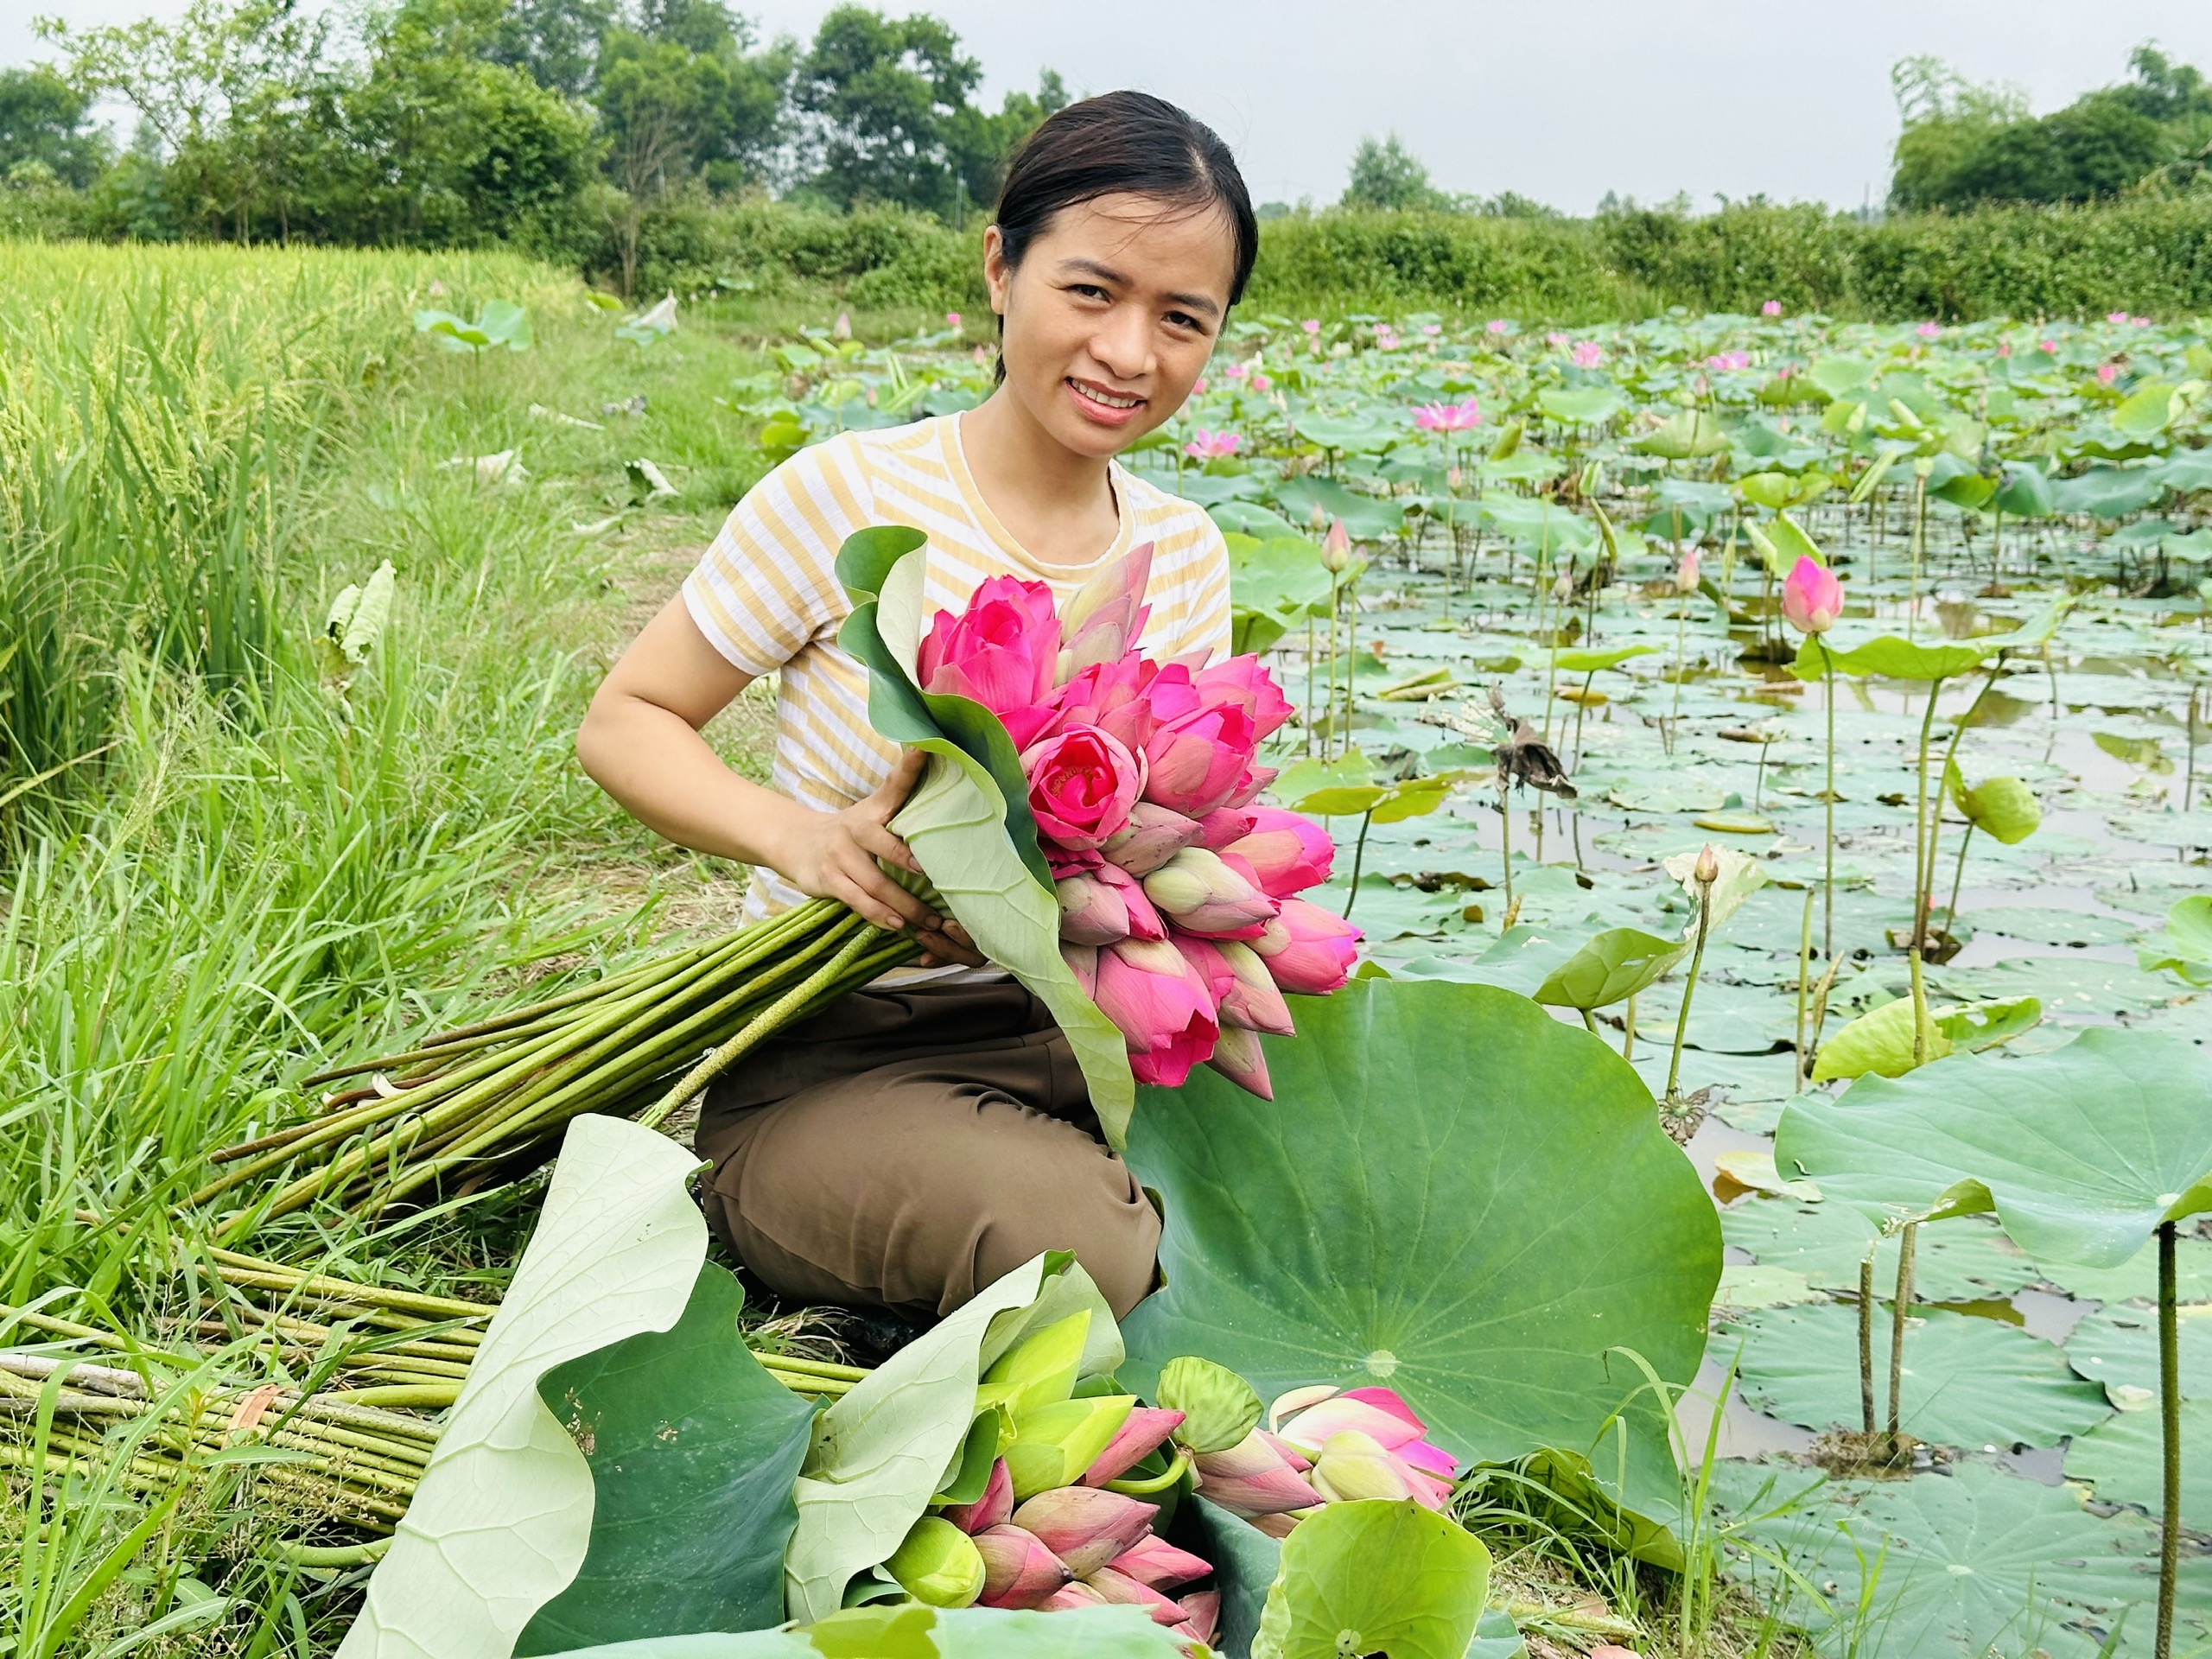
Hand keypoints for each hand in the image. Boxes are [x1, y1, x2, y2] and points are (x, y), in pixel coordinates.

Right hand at [776, 750, 984, 967]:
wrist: (797, 842)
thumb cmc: (851, 831)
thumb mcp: (873, 811)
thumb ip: (902, 797)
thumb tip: (934, 769)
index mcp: (872, 810)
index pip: (894, 785)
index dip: (909, 767)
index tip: (924, 749)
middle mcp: (856, 829)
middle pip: (886, 846)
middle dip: (908, 861)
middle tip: (934, 875)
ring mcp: (840, 856)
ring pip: (876, 883)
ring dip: (905, 905)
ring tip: (931, 921)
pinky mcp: (829, 880)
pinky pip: (857, 901)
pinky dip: (879, 915)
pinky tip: (898, 925)